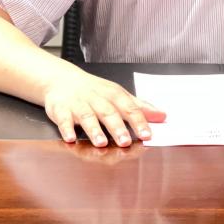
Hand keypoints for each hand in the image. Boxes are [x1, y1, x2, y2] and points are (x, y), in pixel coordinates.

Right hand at [43, 69, 165, 147]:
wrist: (61, 80)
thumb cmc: (94, 91)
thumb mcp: (118, 94)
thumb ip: (139, 106)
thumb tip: (162, 116)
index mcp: (113, 95)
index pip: (129, 108)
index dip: (139, 121)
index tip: (148, 135)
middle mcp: (97, 99)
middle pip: (108, 112)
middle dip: (117, 127)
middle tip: (125, 142)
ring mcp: (78, 104)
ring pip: (87, 116)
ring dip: (94, 130)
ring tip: (101, 143)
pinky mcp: (60, 109)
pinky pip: (63, 118)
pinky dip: (66, 128)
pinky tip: (70, 138)